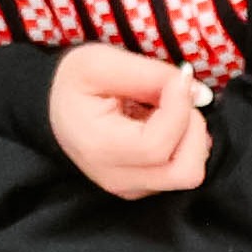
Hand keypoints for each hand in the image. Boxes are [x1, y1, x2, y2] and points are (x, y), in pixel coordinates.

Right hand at [50, 43, 211, 200]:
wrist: (54, 109)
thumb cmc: (75, 85)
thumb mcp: (101, 62)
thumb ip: (152, 73)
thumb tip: (197, 92)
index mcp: (99, 149)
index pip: (158, 144)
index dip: (179, 108)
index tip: (176, 79)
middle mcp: (117, 179)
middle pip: (186, 171)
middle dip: (192, 128)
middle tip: (174, 98)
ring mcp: (132, 188)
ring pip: (190, 173)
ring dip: (190, 135)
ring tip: (164, 110)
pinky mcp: (144, 187)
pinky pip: (183, 170)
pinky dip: (184, 144)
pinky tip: (160, 124)